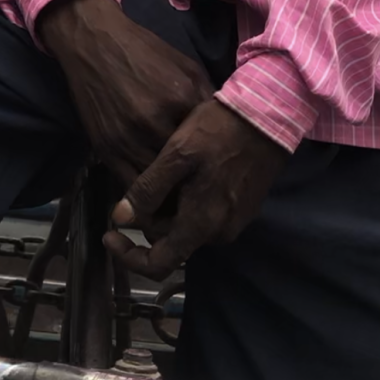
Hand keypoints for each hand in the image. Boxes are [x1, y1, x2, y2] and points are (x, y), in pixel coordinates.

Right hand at [38, 0, 211, 187]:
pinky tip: (155, 200)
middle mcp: (156, 122)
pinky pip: (129, 185)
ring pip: (158, 185)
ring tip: (184, 208)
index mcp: (182, 99)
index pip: (209, 143)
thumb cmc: (144, 52)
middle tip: (209, 199)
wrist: (95, 43)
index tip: (225, 174)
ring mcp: (129, 138)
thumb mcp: (186, 67)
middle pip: (185, 170)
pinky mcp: (107, 149)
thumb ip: (206, 98)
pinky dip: (144, 197)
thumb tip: (225, 126)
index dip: (218, 162)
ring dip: (171, 199)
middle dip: (197, 185)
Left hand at [103, 97, 288, 278]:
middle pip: (172, 241)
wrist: (269, 115)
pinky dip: (189, 202)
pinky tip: (185, 172)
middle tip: (138, 184)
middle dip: (150, 219)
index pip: (158, 264)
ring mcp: (236, 221)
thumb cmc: (219, 130)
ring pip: (189, 227)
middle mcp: (220, 232)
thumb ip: (148, 190)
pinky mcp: (245, 207)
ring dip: (170, 209)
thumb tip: (120, 219)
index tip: (110, 235)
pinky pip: (207, 215)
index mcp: (201, 224)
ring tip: (162, 172)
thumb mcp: (177, 154)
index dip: (129, 256)